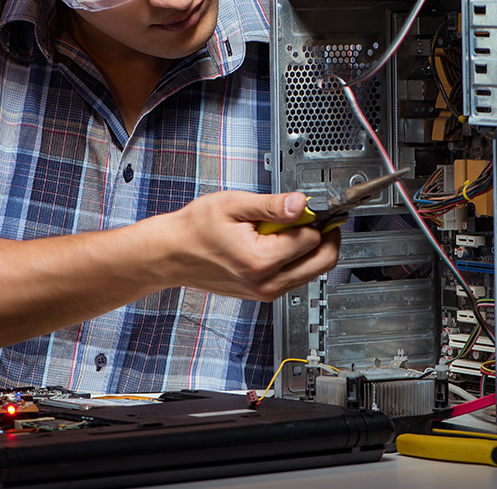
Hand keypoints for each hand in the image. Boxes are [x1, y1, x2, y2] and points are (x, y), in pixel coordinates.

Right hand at [153, 191, 339, 301]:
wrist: (172, 254)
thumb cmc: (196, 229)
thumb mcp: (234, 205)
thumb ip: (272, 205)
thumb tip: (302, 203)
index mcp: (262, 260)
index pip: (312, 238)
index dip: (312, 217)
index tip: (304, 205)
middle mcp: (268, 282)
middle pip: (323, 261)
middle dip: (323, 235)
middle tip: (308, 216)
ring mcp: (267, 291)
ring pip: (313, 271)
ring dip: (309, 248)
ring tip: (283, 229)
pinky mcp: (264, 293)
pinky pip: (296, 277)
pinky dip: (296, 259)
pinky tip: (276, 243)